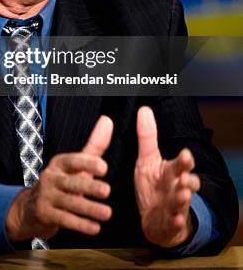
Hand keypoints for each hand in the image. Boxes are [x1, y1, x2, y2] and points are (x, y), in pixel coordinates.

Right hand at [5, 115, 113, 241]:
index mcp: (60, 163)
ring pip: (70, 203)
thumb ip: (94, 146)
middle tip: (107, 191)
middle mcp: (51, 177)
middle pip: (72, 182)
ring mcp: (46, 196)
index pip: (73, 160)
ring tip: (107, 214)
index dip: (88, 163)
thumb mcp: (75, 165)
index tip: (103, 167)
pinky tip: (94, 228)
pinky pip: (65, 220)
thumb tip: (108, 121)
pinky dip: (80, 225)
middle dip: (90, 187)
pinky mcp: (45, 214)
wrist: (30, 208)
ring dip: (89, 209)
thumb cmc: (61, 183)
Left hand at [134, 106, 200, 247]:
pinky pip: (175, 222)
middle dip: (188, 179)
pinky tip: (176, 218)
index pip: (182, 164)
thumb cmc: (153, 185)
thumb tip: (144, 109)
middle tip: (185, 176)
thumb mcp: (147, 160)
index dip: (184, 160)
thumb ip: (147, 137)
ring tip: (182, 194)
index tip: (185, 154)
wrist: (157, 219)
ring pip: (182, 202)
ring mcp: (176, 206)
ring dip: (183, 198)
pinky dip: (177, 220)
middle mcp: (177, 188)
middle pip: (187, 182)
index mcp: (172, 172)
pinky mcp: (170, 223)